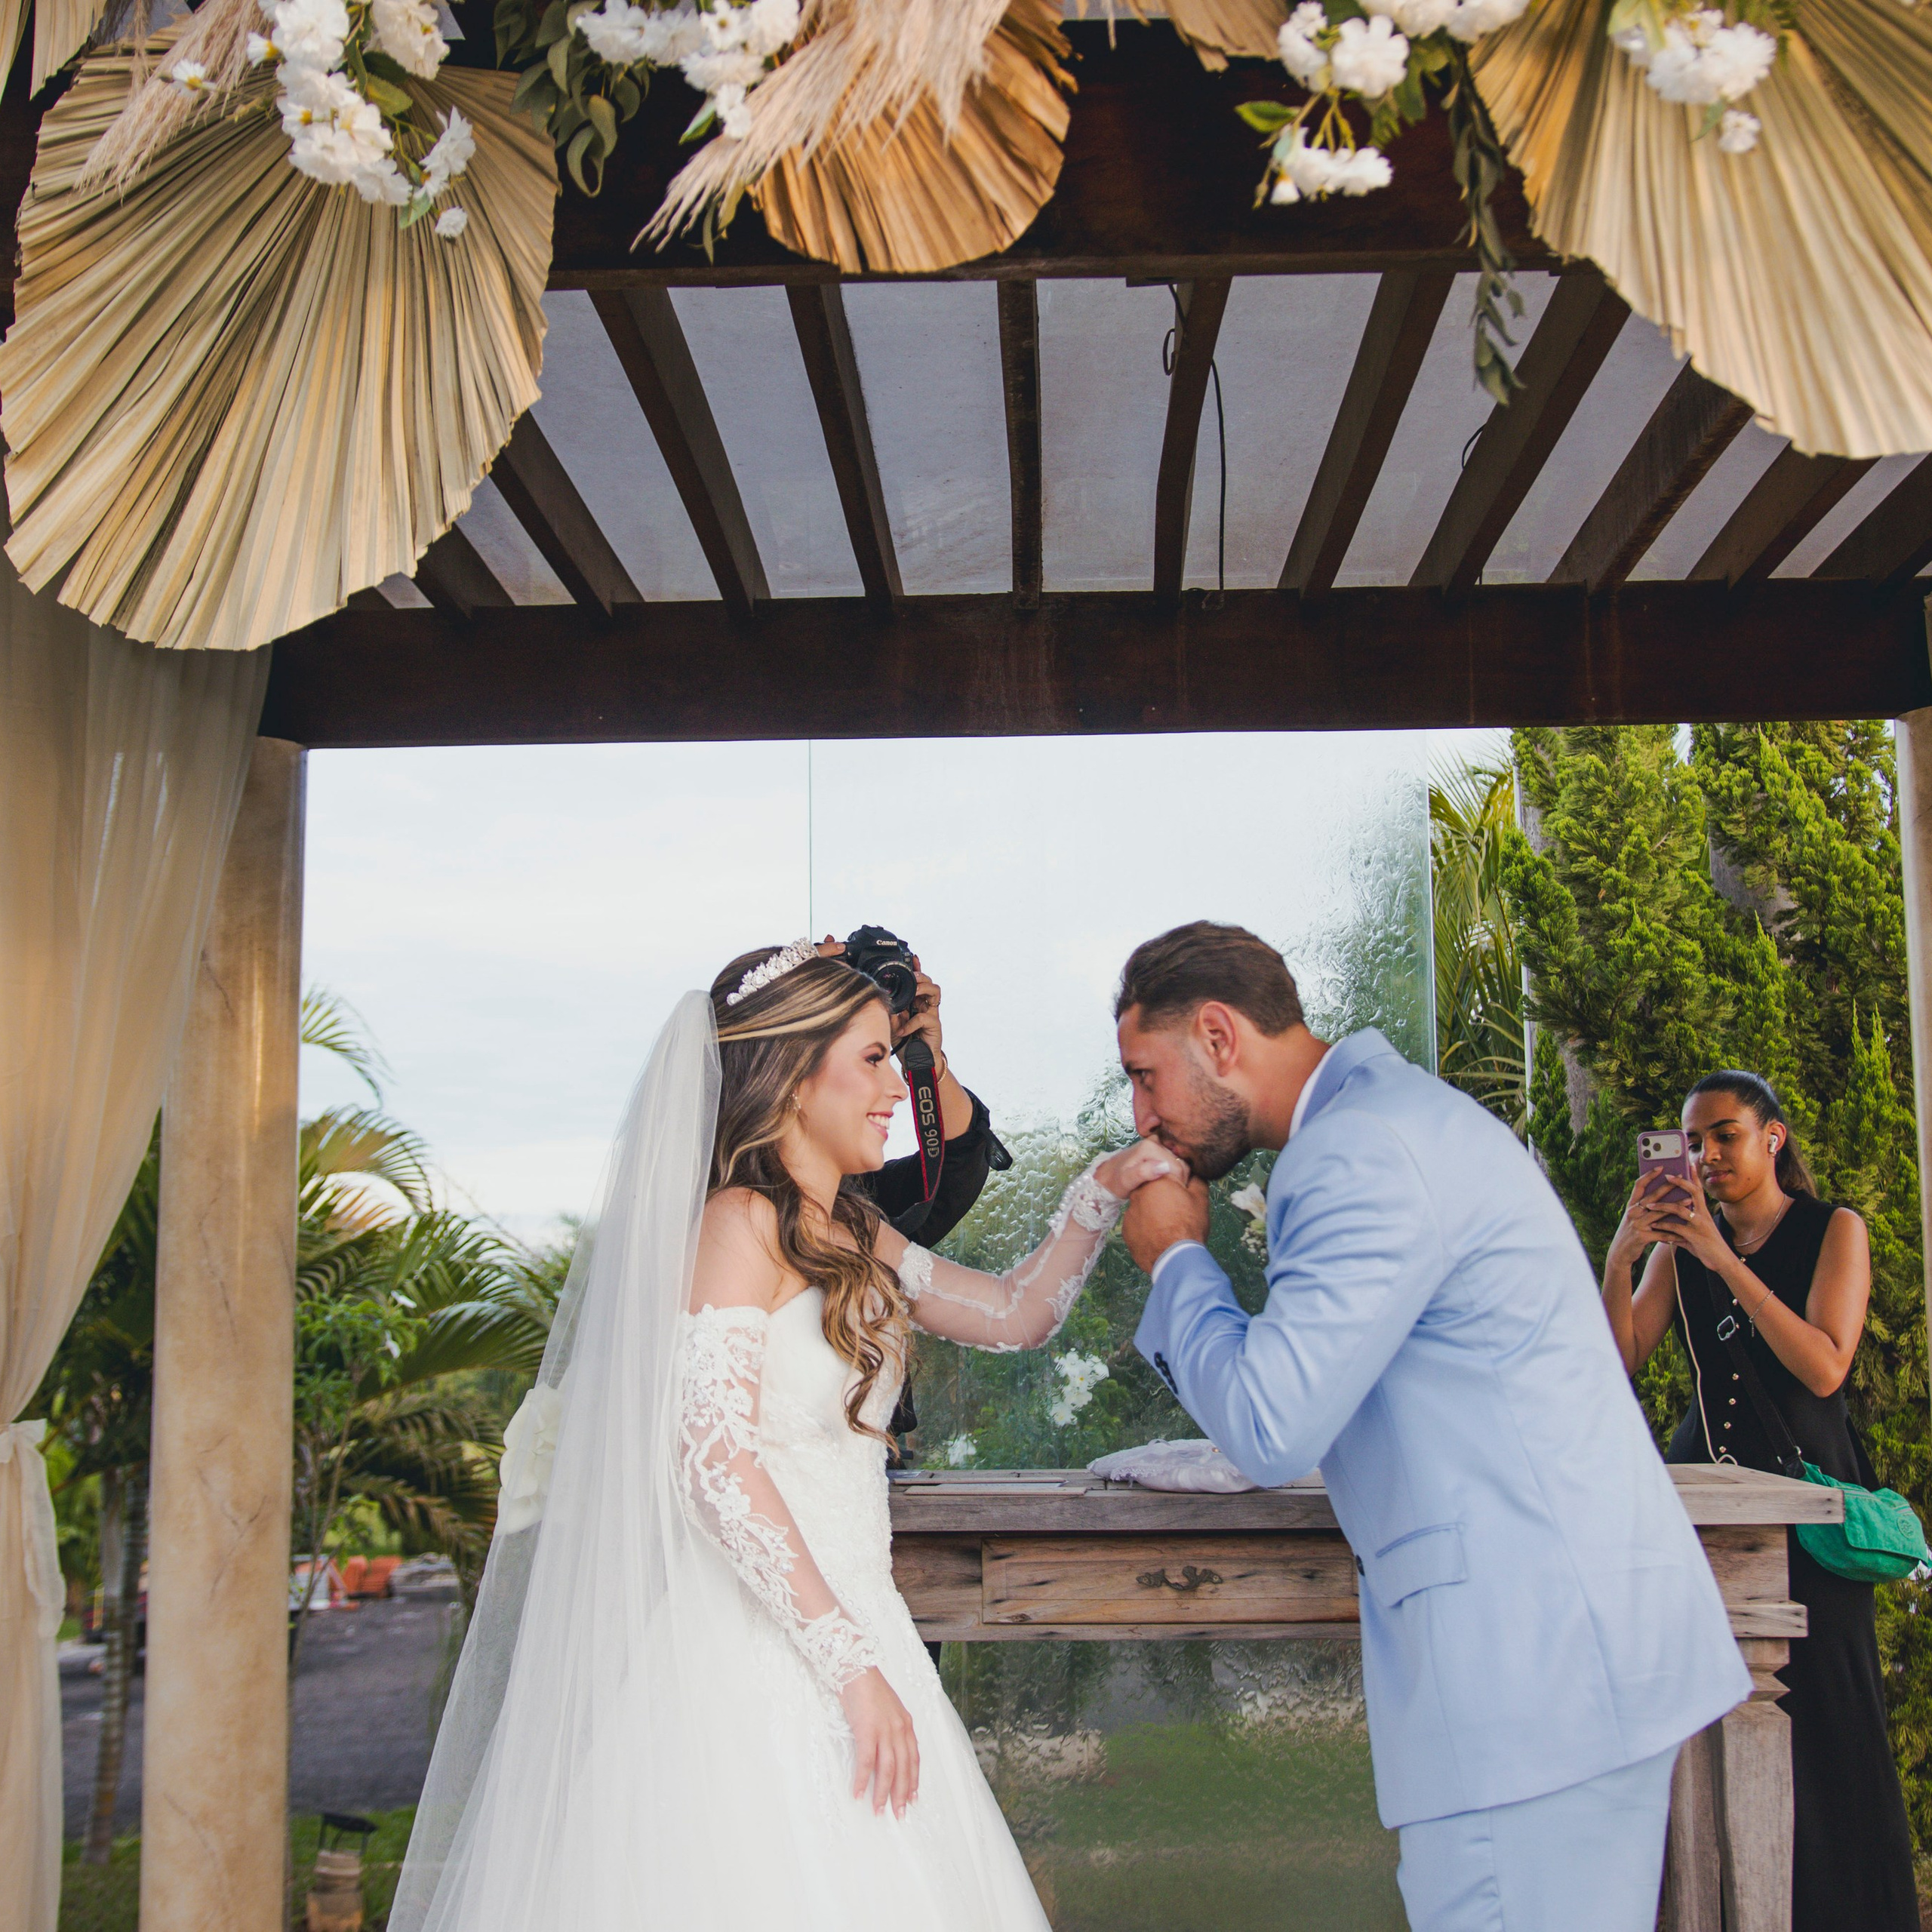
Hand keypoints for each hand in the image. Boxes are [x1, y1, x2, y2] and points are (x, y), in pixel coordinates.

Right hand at [840, 1665, 918, 1817]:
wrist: (856, 1668)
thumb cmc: (868, 1689)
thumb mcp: (887, 1709)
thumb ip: (892, 1728)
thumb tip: (889, 1749)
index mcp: (905, 1724)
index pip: (914, 1758)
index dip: (914, 1780)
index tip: (913, 1799)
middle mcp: (899, 1729)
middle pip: (904, 1768)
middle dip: (902, 1794)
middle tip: (899, 1814)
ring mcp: (884, 1730)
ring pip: (888, 1769)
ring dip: (883, 1793)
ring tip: (879, 1811)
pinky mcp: (867, 1730)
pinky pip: (866, 1761)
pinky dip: (863, 1780)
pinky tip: (858, 1793)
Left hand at [892, 958, 943, 1063]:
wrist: (916, 1062)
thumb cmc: (904, 1042)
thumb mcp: (891, 1023)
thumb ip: (889, 1011)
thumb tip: (882, 998)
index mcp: (915, 1002)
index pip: (918, 981)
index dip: (917, 969)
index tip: (912, 959)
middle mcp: (925, 1005)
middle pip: (929, 982)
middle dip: (921, 976)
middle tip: (912, 977)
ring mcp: (931, 1014)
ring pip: (935, 992)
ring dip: (923, 989)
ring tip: (913, 994)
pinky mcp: (934, 1025)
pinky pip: (924, 1017)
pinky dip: (912, 1022)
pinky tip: (903, 1030)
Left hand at [1094, 1138, 1185, 1198]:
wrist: (1107, 1177)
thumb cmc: (1116, 1182)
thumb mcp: (1127, 1181)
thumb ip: (1143, 1173)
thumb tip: (1164, 1167)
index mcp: (1149, 1146)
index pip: (1177, 1166)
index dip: (1177, 1181)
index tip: (1171, 1192)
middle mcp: (1154, 1141)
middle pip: (1178, 1162)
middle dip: (1177, 1177)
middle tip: (1168, 1190)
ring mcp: (1155, 1143)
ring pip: (1177, 1161)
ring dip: (1174, 1174)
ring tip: (1164, 1185)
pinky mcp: (1156, 1148)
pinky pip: (1172, 1159)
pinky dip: (1171, 1170)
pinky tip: (1163, 1179)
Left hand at [1123, 1174, 1211, 1273]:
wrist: (1175, 1258)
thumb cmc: (1189, 1226)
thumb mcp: (1200, 1199)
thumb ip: (1197, 1181)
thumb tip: (1194, 1175)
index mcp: (1157, 1180)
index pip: (1166, 1176)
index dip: (1177, 1187)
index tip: (1184, 1198)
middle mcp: (1139, 1192)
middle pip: (1153, 1191)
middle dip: (1163, 1199)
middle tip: (1177, 1214)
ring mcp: (1130, 1212)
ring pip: (1144, 1209)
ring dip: (1153, 1214)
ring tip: (1168, 1228)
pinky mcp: (1126, 1230)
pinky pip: (1137, 1225)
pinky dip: (1146, 1229)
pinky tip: (1158, 1237)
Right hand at [1607, 1172, 1689, 1270]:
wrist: (1620, 1252)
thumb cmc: (1630, 1232)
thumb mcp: (1632, 1217)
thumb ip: (1642, 1207)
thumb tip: (1659, 1196)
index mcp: (1631, 1205)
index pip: (1639, 1185)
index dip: (1649, 1175)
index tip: (1660, 1166)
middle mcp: (1633, 1212)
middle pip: (1653, 1196)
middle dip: (1668, 1186)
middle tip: (1681, 1177)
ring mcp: (1638, 1224)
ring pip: (1660, 1213)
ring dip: (1676, 1206)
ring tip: (1690, 1200)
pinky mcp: (1643, 1237)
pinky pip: (1662, 1233)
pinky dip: (1674, 1233)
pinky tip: (1685, 1231)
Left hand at [1658, 1168, 1731, 1269]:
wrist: (1721, 1261)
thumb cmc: (1707, 1245)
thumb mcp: (1696, 1233)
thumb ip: (1682, 1227)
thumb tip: (1666, 1226)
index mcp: (1703, 1211)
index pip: (1698, 1190)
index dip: (1694, 1177)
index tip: (1688, 1163)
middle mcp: (1703, 1215)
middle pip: (1693, 1193)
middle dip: (1680, 1183)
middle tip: (1667, 1176)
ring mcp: (1699, 1225)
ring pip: (1680, 1209)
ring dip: (1663, 1206)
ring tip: (1648, 1205)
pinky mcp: (1695, 1236)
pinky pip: (1676, 1228)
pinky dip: (1663, 1226)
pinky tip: (1653, 1226)